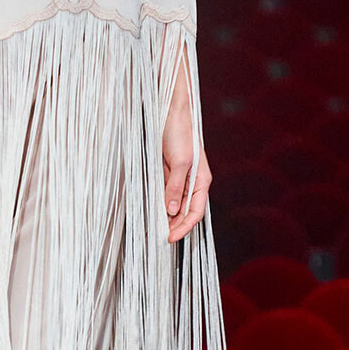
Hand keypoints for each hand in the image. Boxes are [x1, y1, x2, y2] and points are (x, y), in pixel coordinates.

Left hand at [161, 63, 210, 243]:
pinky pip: (162, 193)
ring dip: (163, 217)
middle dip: (172, 226)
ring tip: (149, 229)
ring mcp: (178, 179)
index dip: (183, 228)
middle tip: (155, 237)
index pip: (195, 213)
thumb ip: (175, 186)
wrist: (169, 111)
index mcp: (201, 182)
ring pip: (171, 205)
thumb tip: (170, 210)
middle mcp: (191, 184)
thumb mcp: (179, 161)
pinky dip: (156, 204)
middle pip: (183, 212)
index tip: (168, 238)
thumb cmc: (180, 132)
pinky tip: (147, 211)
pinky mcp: (166, 173)